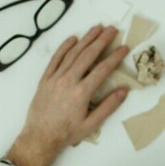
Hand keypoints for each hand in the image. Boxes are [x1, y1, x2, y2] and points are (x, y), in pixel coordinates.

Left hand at [6, 25, 129, 165]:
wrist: (40, 136)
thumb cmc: (66, 133)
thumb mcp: (91, 124)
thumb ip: (108, 107)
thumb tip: (123, 91)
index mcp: (81, 93)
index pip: (102, 69)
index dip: (115, 57)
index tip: (124, 48)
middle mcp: (68, 81)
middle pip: (88, 55)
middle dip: (101, 40)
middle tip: (112, 29)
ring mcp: (55, 78)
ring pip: (72, 53)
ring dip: (85, 39)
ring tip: (96, 28)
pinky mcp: (45, 79)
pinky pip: (55, 58)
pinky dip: (64, 47)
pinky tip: (73, 39)